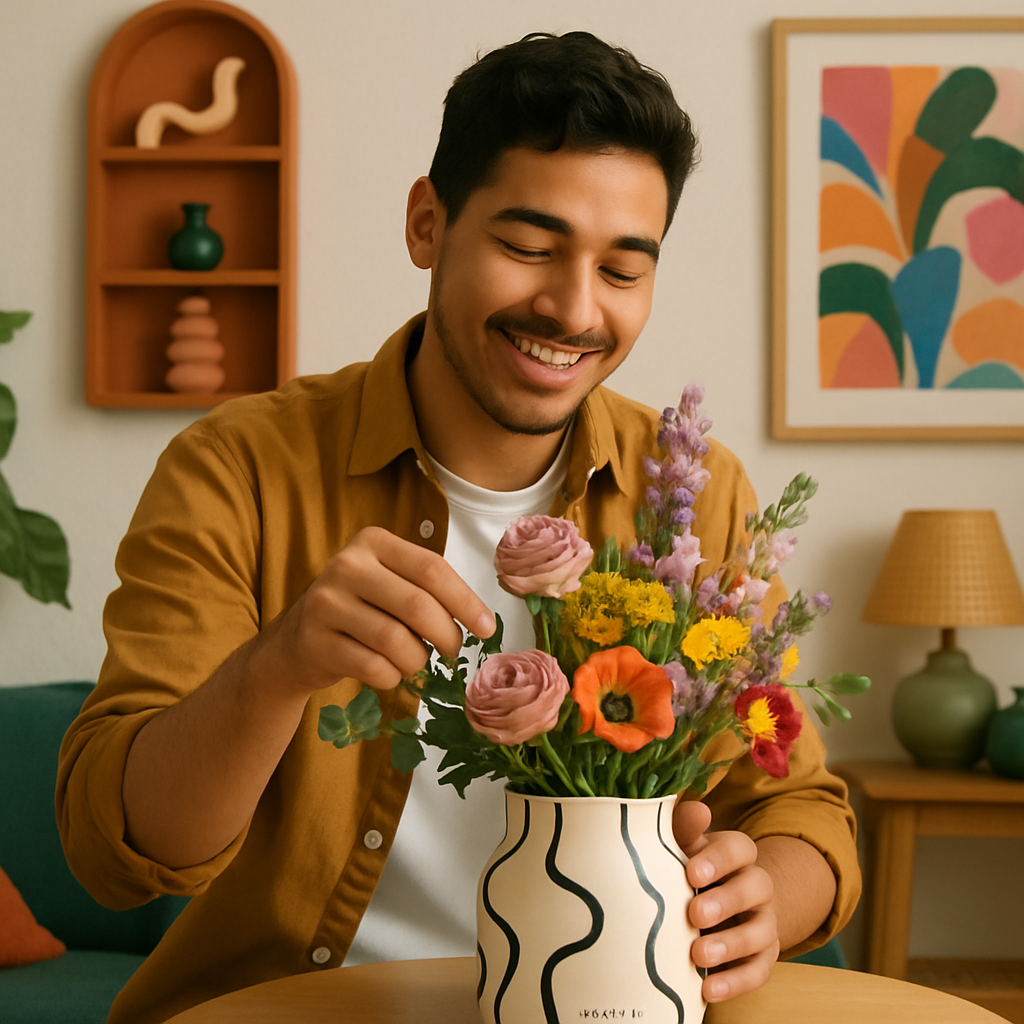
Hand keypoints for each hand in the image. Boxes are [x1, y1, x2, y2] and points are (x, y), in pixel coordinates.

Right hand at [264, 526, 494, 694]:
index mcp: (373, 542)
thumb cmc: (360, 610)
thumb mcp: (389, 583)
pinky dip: (391, 677)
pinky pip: (374, 667)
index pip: (431, 569)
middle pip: (417, 605)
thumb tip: (481, 621)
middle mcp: (346, 565)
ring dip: (417, 660)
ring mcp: (326, 603)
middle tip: (454, 651)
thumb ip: (427, 590)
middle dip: (447, 636)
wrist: (296, 642)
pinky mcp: (315, 641)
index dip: (465, 601)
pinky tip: (387, 672)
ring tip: (415, 661)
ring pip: (396, 641)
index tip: (487, 629)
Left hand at [673, 800, 779, 1002]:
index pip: (740, 848)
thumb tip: (696, 809)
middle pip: (757, 887)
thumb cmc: (689, 872)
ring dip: (731, 945)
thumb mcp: (683, 848)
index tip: (691, 872)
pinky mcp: (762, 958)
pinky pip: (758, 972)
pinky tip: (708, 989)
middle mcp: (756, 886)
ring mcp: (764, 923)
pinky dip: (735, 982)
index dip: (719, 859)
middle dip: (727, 901)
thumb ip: (685, 831)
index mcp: (736, 855)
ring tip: (698, 955)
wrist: (714, 909)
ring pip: (761, 932)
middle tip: (694, 914)